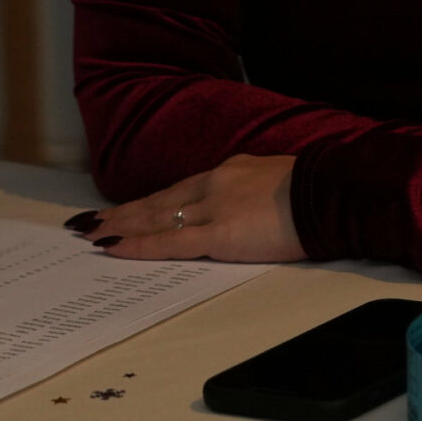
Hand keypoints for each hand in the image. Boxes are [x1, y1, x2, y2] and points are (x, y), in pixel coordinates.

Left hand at [73, 154, 305, 262]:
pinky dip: (138, 245)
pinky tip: (114, 248)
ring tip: (91, 234)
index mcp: (231, 172)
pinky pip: (170, 242)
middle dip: (123, 213)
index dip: (149, 201)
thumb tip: (249, 207)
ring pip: (156, 218)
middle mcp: (215, 185)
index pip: (180, 190)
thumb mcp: (279, 182)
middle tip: (90, 222)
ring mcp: (214, 208)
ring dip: (120, 227)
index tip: (126, 209)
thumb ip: (255, 193)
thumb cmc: (317, 192)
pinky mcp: (219, 233)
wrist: (331, 194)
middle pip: (159, 202)